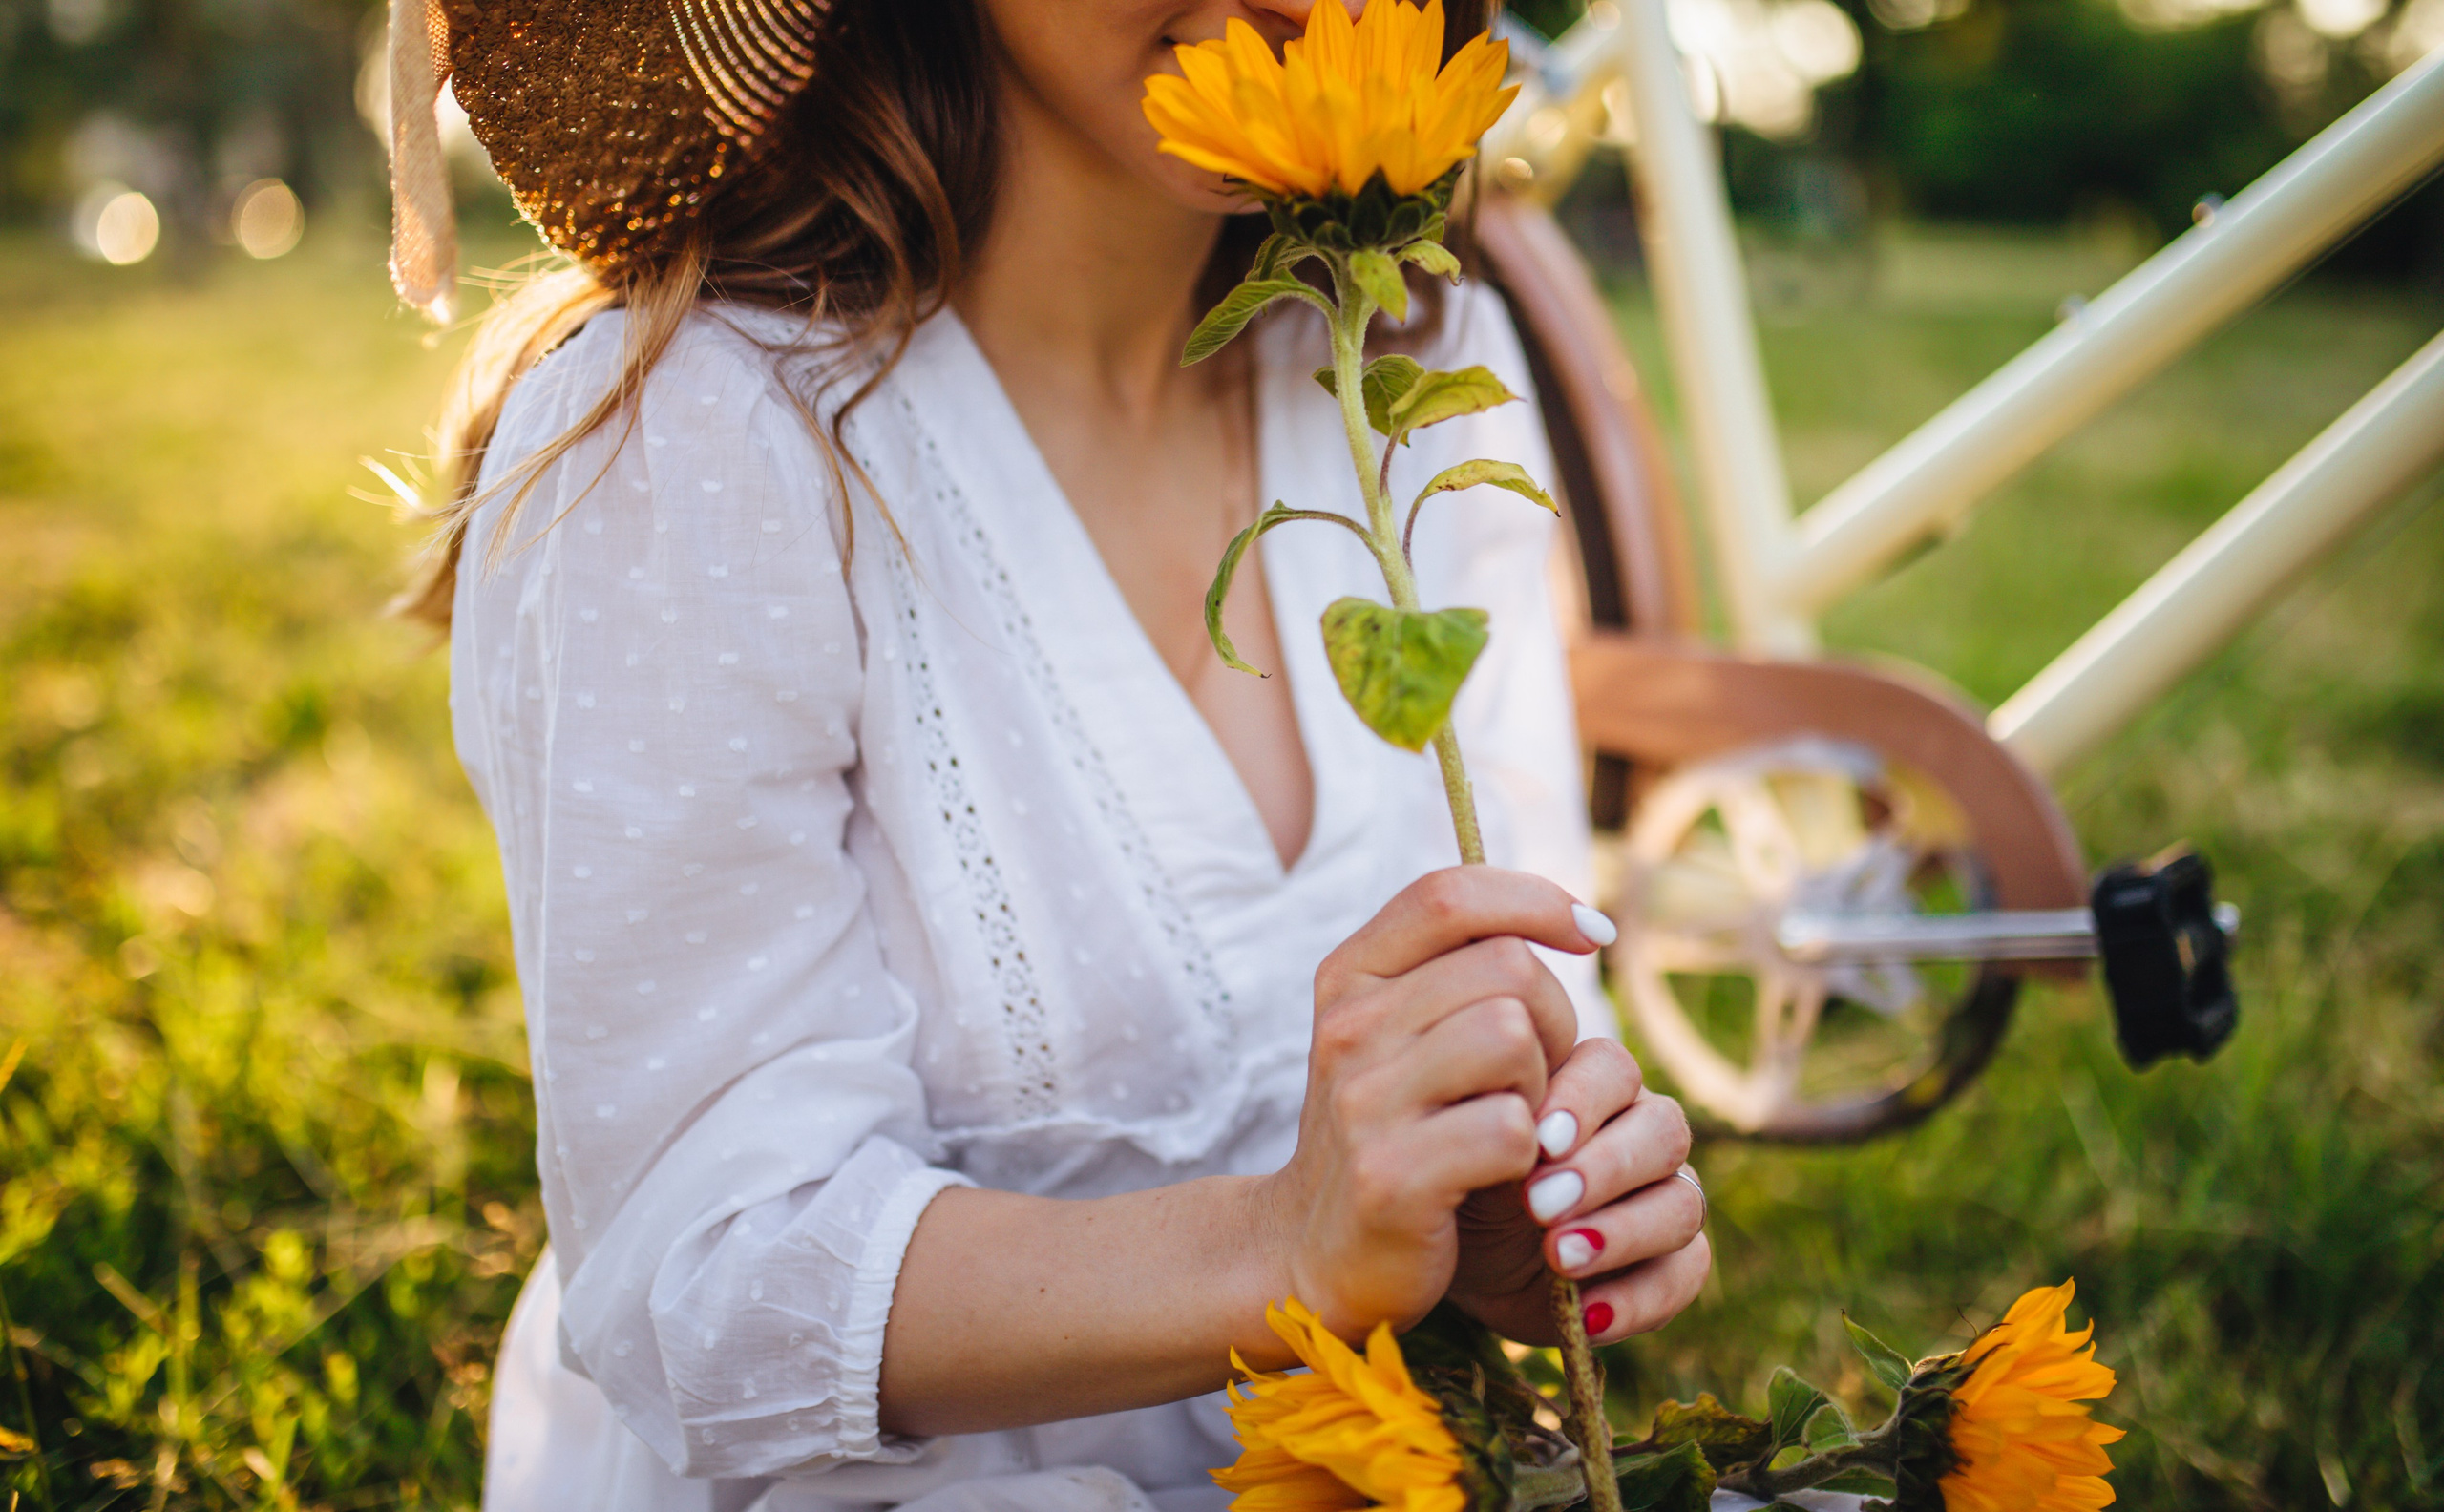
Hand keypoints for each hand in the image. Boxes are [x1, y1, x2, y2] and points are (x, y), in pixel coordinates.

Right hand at [1252, 867, 1607, 1348]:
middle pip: (1508, 969)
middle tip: (1534, 1081)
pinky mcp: (1391, 1177)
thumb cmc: (1390, 1132)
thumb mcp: (1400, 1035)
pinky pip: (1512, 1129)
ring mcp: (1362, 1102)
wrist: (1311, 1254)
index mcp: (1349, 978)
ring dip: (1542, 1088)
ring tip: (1515, 1126)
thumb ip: (1459, 971)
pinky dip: (1532, 1156)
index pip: (1450, 894)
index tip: (1590, 934)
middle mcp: (1346, 1028)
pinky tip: (1503, 1176)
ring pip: (1513, 1039)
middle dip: (1552, 1022)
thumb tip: (1572, 917)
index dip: (1535, 900)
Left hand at [1444, 1039, 1710, 1345]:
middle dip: (1603, 1168)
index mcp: (1591, 1086)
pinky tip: (1587, 1315)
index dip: (1582, 1101)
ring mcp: (1665, 1197)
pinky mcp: (1671, 1264)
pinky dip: (1637, 1298)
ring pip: (1682, 1202)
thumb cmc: (1462, 1181)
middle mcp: (1640, 1132)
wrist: (1455, 1255)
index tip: (1535, 1139)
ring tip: (1558, 1257)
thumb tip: (1524, 1122)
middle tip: (1539, 1204)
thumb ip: (1496, 1122)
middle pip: (1663, 1130)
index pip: (1613, 1069)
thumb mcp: (1464, 1149)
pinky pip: (1683, 1275)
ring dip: (1623, 1232)